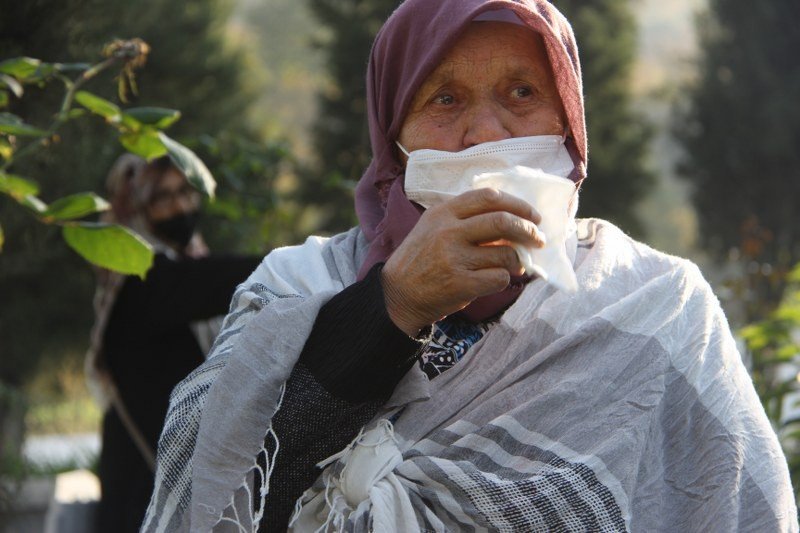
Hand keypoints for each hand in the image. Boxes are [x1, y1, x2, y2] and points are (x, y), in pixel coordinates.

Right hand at [381, 188, 543, 335]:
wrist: (397, 294)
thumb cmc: (421, 259)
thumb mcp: (434, 227)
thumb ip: (465, 218)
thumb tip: (512, 219)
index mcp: (444, 212)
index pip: (489, 197)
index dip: (517, 204)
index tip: (532, 216)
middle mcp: (448, 231)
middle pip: (503, 221)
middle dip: (528, 230)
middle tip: (538, 239)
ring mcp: (454, 258)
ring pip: (505, 252)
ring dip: (517, 260)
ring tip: (515, 265)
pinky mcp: (460, 284)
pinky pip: (499, 278)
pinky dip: (504, 279)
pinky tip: (496, 280)